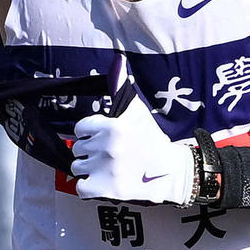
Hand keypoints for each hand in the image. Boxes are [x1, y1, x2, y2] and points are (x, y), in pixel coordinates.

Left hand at [71, 96, 194, 204]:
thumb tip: (117, 59)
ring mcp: (106, 170)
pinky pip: (80, 188)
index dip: (90, 134)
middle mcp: (108, 147)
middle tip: (108, 155)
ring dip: (89, 169)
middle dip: (91, 151)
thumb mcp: (137, 111)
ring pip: (77, 167)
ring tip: (106, 168)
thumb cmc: (151, 140)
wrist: (171, 172)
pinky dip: (88, 187)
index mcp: (114, 127)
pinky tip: (102, 182)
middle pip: (78, 148)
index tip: (102, 139)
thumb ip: (121, 87)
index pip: (81, 129)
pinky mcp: (106, 190)